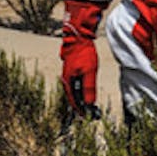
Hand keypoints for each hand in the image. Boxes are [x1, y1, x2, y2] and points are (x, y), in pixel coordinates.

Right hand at [61, 1, 102, 118]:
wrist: (78, 38)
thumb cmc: (84, 54)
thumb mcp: (89, 72)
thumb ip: (89, 88)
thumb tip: (89, 103)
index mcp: (68, 82)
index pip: (74, 101)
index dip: (81, 110)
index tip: (88, 117)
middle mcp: (66, 80)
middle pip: (73, 98)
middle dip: (81, 106)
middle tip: (90, 113)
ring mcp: (68, 75)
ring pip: (74, 91)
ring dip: (81, 99)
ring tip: (89, 106)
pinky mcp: (72, 70)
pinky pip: (76, 84)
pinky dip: (81, 91)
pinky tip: (86, 92)